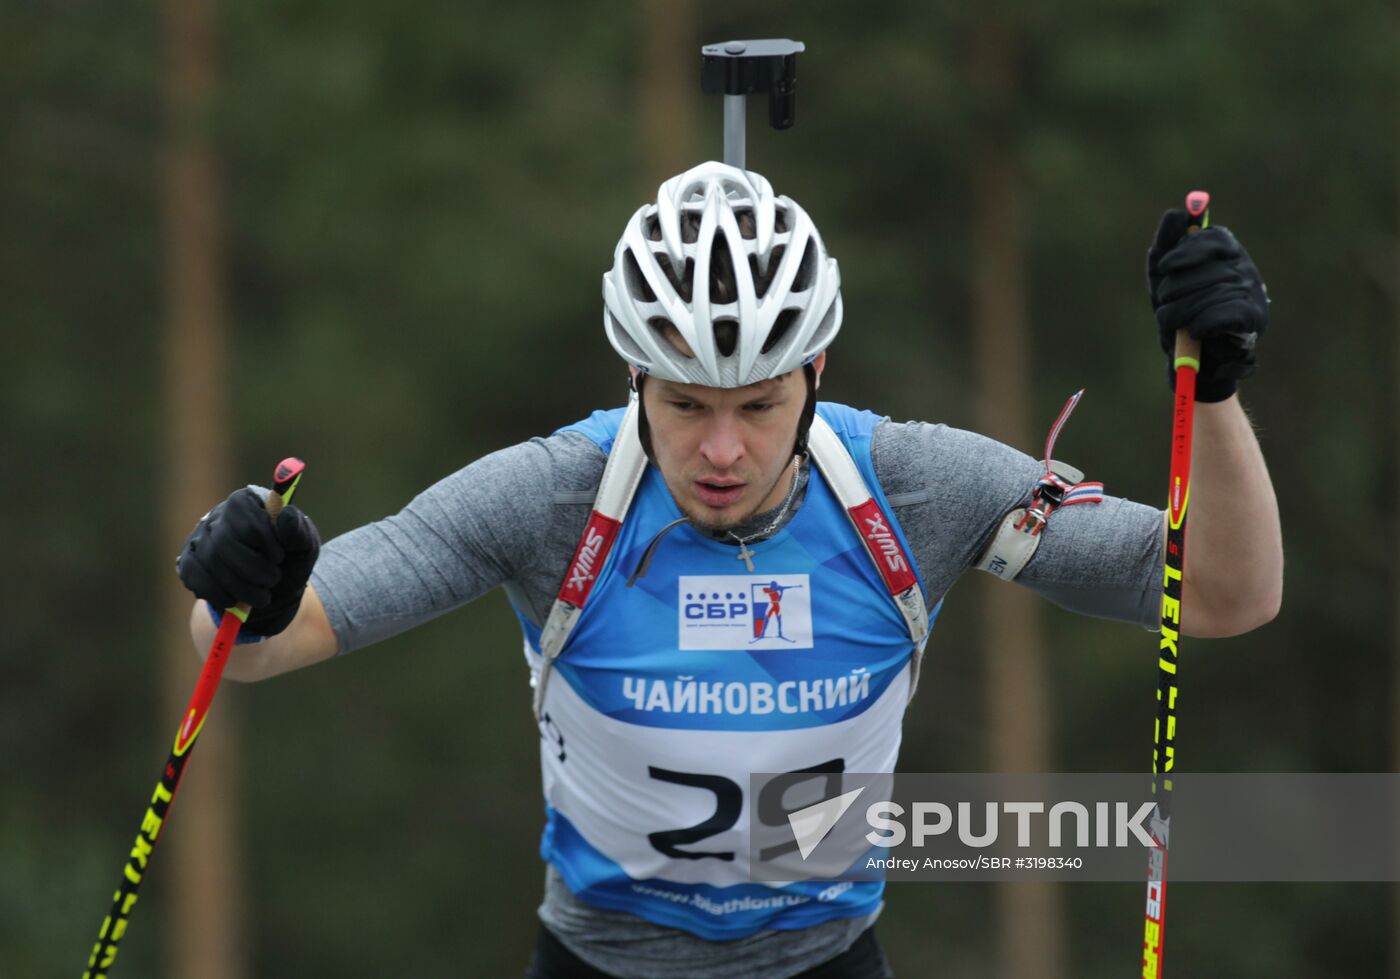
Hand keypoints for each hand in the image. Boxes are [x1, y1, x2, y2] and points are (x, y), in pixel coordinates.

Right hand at [176, 487, 320, 636]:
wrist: (273, 593)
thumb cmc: (289, 562)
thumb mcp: (303, 546)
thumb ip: (298, 530)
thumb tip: (286, 513)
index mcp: (246, 502)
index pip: (246, 518)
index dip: (265, 542)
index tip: (280, 558)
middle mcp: (218, 516)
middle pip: (224, 542)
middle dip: (253, 569)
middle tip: (273, 580)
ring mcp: (199, 539)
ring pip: (209, 561)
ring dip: (240, 586)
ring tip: (262, 597)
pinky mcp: (188, 562)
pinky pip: (194, 577)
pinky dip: (217, 594)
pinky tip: (235, 601)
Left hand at [1147, 209, 1268, 401]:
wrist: (1192, 360)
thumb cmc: (1178, 313)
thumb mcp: (1164, 279)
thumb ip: (1167, 245)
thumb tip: (1176, 213)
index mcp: (1226, 255)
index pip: (1214, 239)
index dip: (1187, 251)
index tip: (1165, 267)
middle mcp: (1244, 271)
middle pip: (1208, 270)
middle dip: (1175, 290)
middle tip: (1164, 304)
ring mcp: (1253, 295)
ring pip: (1212, 294)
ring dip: (1180, 311)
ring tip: (1171, 321)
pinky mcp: (1254, 321)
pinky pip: (1223, 315)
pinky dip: (1200, 325)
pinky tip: (1193, 332)